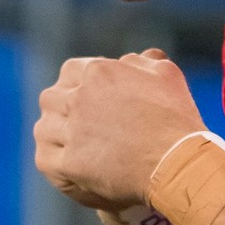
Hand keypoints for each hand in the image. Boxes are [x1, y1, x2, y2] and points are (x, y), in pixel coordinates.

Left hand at [32, 49, 207, 209]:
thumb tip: (127, 59)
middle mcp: (79, 98)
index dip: (76, 84)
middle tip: (77, 123)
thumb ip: (142, 61)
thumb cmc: (177, 119)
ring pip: (44, 129)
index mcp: (99, 72)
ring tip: (72, 145)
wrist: (180, 162)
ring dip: (55, 135)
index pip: (70, 71)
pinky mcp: (70, 163)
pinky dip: (53, 161)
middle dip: (61, 109)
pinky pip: (46, 159)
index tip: (87, 98)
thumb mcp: (166, 75)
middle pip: (52, 99)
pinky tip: (67, 165)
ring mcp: (72, 131)